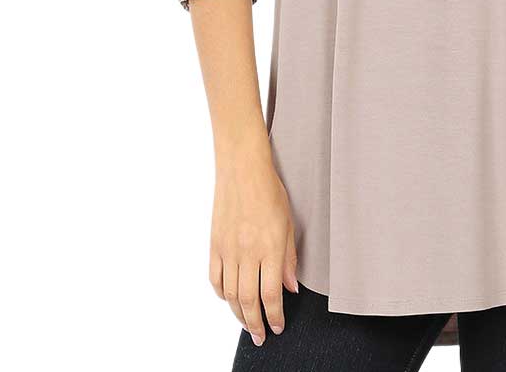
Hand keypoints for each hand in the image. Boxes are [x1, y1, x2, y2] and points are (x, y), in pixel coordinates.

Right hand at [209, 148, 298, 346]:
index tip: (278, 326)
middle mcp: (247, 252)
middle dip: (256, 323)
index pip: (270, 294)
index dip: (274, 315)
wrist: (242, 168)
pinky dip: (221, 294)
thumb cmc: (269, 190)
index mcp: (270, 247)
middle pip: (248, 300)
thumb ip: (289, 257)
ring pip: (230, 294)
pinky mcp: (214, 244)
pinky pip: (215, 278)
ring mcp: (227, 249)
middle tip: (261, 336)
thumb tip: (290, 287)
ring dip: (239, 314)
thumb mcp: (289, 222)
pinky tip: (229, 299)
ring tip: (247, 324)